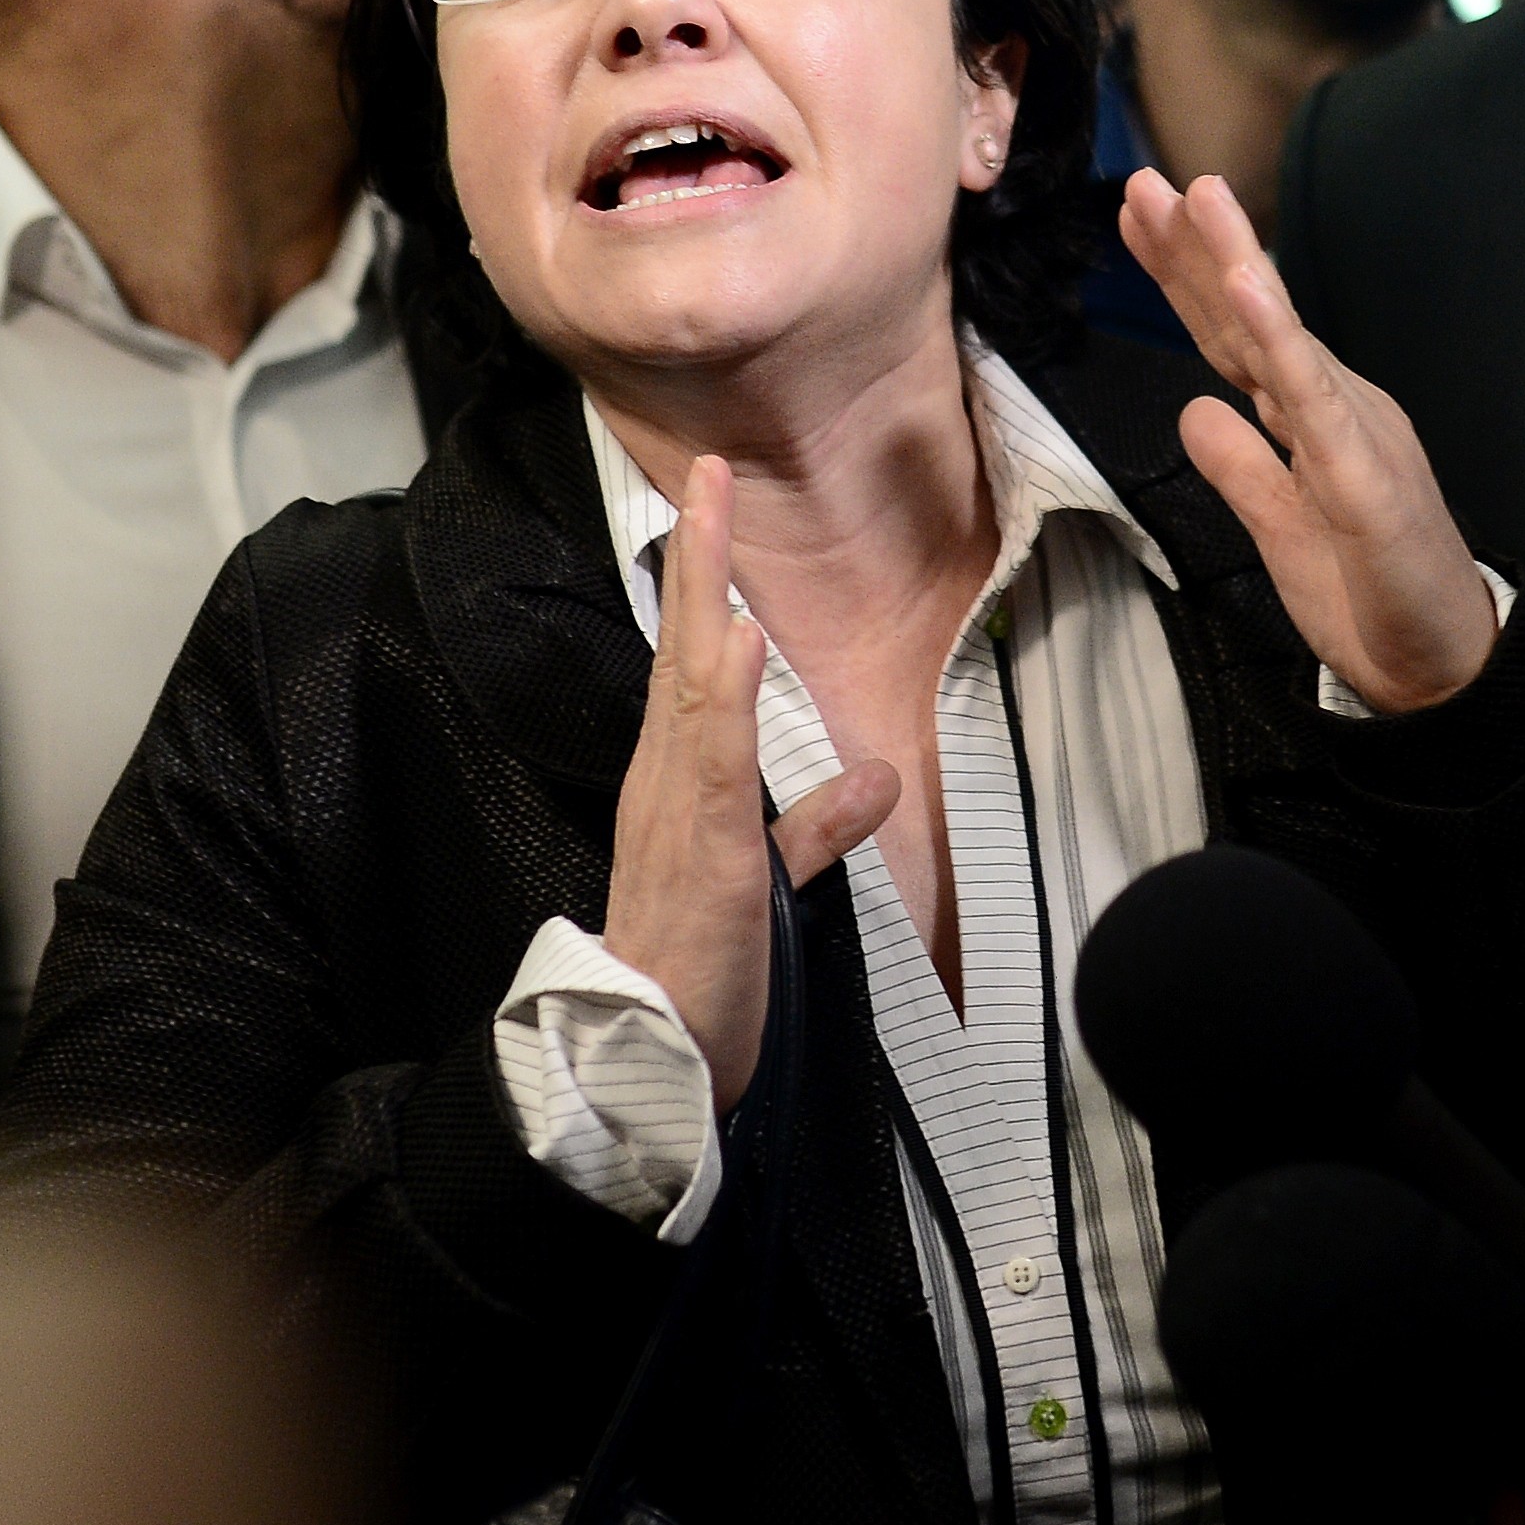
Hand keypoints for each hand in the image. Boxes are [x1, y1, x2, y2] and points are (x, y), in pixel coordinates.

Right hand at [596, 458, 893, 1110]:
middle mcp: (665, 780)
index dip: (701, 587)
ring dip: (702, 591)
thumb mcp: (767, 884)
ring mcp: (678, 808)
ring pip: (688, 680)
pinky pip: (712, 758)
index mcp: (676, 785)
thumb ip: (817, 828)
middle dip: (695, 556)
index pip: (689, 668)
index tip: (711, 514)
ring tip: (712, 511)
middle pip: (679, 648)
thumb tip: (877, 778)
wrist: (646, 1053)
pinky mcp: (705, 848)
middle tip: (706, 471)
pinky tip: (734, 636)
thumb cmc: (696, 971)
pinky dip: (723, 694)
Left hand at [1118, 169, 1496, 711]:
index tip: (1138, 218)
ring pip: (1282, 336)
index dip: (1183, 279)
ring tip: (1197, 197)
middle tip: (1145, 180)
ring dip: (1236, 263)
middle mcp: (1332, 406)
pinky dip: (1278, 338)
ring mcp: (1352, 431)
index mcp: (1309, 418)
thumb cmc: (1371, 594)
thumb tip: (1194, 410)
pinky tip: (1246, 287)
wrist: (1444, 665)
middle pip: (1247, 319)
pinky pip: (1312, 396)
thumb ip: (1240, 466)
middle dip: (1195, 248)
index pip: (1232, 337)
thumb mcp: (1278, 528)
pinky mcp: (1364, 472)